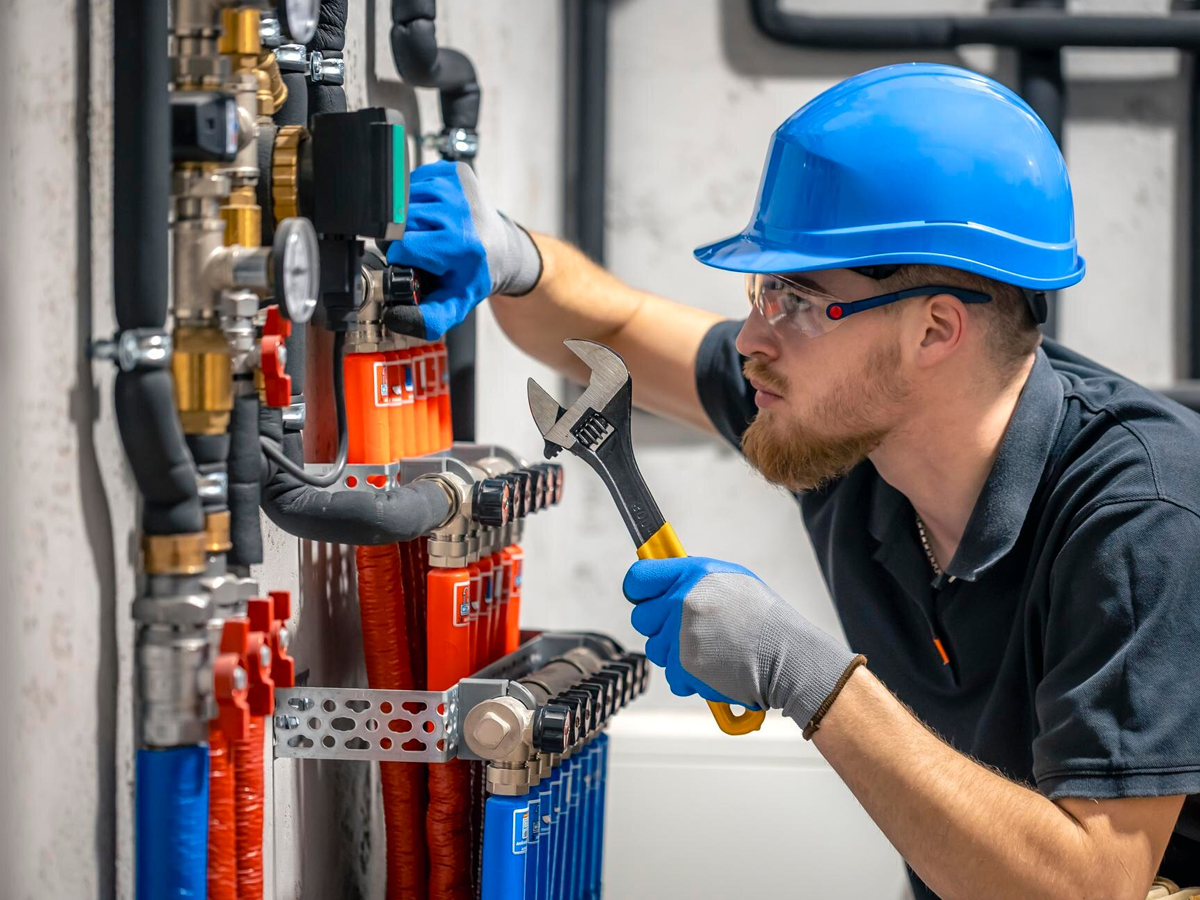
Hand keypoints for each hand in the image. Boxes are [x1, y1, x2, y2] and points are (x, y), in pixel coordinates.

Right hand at [386, 160, 541, 339]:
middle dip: (401, 238)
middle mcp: (460, 210)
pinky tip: (431, 213)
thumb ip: (426, 320)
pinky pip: (414, 182)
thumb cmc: (474, 275)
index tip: (411, 263)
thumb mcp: (453, 304)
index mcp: (460, 244)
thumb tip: (394, 317)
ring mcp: (457, 186)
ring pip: (404, 200)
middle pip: (401, 222)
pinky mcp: (454, 171)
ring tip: (426, 232)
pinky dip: (415, 198)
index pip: (403, 246)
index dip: (399, 257)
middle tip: (420, 249)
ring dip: (407, 217)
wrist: (502, 249)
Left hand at [623, 557, 860, 729]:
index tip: (646, 598)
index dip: (640, 591)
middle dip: (659, 627)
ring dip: (675, 654)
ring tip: (709, 650)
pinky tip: (713, 668)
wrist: (789, 656)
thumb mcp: (732, 581)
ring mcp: (680, 634)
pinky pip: (670, 676)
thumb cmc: (766, 620)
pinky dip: (688, 678)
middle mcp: (682, 600)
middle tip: (688, 632)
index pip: (639, 577)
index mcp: (693, 574)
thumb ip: (695, 580)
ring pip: (655, 649)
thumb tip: (667, 582)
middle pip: (641, 617)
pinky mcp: (684, 666)